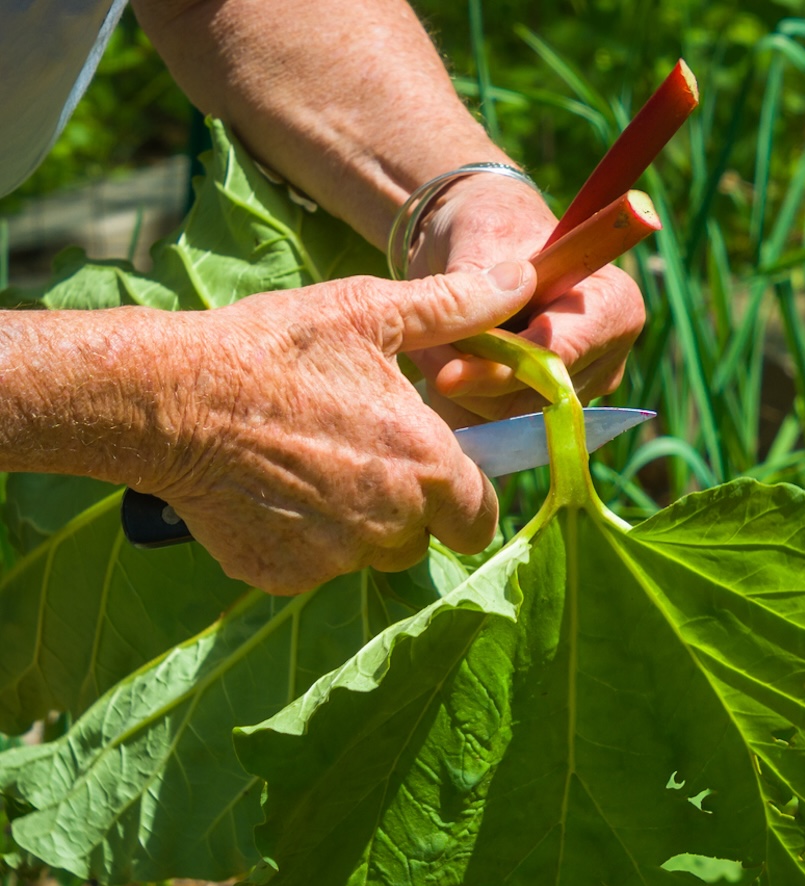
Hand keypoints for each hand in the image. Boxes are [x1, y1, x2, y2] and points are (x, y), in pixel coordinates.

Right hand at [144, 264, 534, 593]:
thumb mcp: (371, 312)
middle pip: (422, 538)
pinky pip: (312, 566)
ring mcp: (335, 556)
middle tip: (362, 458)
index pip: (481, 518)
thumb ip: (456, 308)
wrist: (171, 397)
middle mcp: (390, 523)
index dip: (465, 498)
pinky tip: (272, 492)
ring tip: (312, 467)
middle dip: (407, 508)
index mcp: (426, 465)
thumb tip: (522, 280)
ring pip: (368, 554)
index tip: (439, 473)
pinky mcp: (283, 575)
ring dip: (356, 524)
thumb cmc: (276, 349)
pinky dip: (301, 540)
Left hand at [404, 174, 645, 425]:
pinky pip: (499, 428)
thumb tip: (465, 344)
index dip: (505, 371)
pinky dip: (462, 403)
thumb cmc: (491, 229)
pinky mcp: (548, 410)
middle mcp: (608, 357)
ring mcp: (581, 390)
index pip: (561, 357)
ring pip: (512, 420)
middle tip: (420, 351)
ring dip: (460, 393)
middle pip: (537, 399)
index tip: (448, 376)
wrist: (483, 245)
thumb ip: (475, 293)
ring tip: (427, 351)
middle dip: (474, 381)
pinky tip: (441, 369)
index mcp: (614, 306)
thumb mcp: (482, 241)